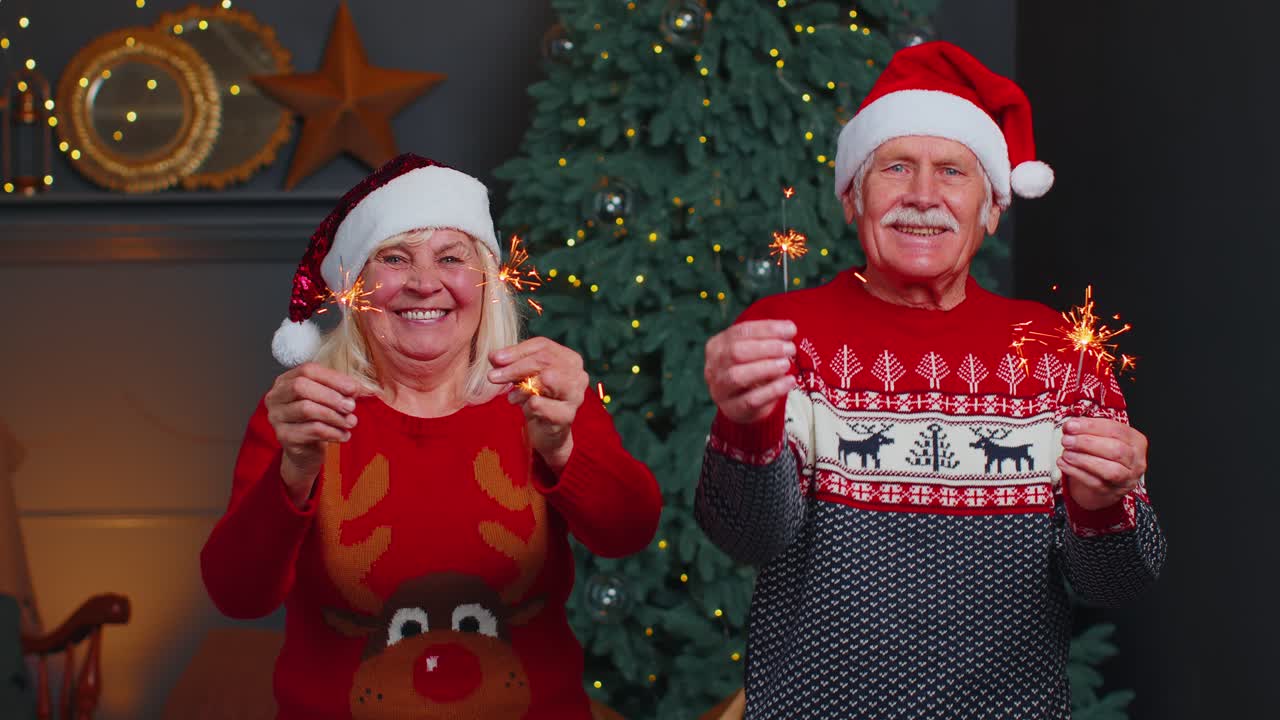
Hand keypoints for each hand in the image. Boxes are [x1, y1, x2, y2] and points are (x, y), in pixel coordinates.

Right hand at [264, 363, 363, 505]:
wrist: (307, 451)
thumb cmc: (318, 420)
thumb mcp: (329, 400)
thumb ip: (340, 390)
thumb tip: (356, 388)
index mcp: (285, 381)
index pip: (307, 370)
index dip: (332, 378)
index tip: (353, 389)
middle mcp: (275, 397)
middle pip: (300, 387)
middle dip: (331, 396)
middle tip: (351, 407)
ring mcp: (276, 417)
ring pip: (306, 409)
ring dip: (334, 416)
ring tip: (351, 422)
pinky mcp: (284, 436)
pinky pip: (311, 430)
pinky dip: (333, 432)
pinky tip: (344, 435)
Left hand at [488, 337, 588, 471]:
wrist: (546, 431)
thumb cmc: (537, 397)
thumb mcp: (524, 376)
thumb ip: (511, 363)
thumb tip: (494, 357)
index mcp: (569, 359)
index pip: (543, 346)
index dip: (517, 351)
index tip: (495, 358)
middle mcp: (578, 374)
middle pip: (544, 361)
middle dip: (514, 368)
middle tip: (493, 376)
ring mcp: (575, 395)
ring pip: (546, 379)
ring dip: (522, 388)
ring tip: (512, 398)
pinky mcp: (567, 416)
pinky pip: (539, 404)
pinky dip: (526, 407)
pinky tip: (526, 411)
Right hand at [704, 320, 797, 423]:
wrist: (743, 404)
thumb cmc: (751, 370)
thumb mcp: (754, 351)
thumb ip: (768, 339)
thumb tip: (789, 328)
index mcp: (717, 346)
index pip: (741, 332)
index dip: (767, 329)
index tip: (791, 330)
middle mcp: (713, 367)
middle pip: (736, 352)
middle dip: (767, 348)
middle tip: (790, 349)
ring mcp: (720, 390)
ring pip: (738, 376)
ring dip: (766, 368)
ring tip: (787, 364)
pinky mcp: (733, 409)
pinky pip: (751, 399)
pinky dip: (773, 389)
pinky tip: (789, 381)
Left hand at [1059, 417, 1147, 510]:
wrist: (1106, 481)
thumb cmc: (1104, 453)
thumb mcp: (1102, 437)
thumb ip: (1089, 429)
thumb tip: (1070, 425)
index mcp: (1136, 441)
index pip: (1117, 430)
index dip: (1091, 427)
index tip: (1071, 425)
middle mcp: (1136, 460)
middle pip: (1116, 450)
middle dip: (1087, 443)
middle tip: (1066, 440)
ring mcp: (1126, 478)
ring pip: (1109, 470)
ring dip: (1083, 460)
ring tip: (1066, 453)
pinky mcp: (1112, 492)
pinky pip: (1095, 483)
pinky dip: (1076, 472)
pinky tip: (1064, 463)